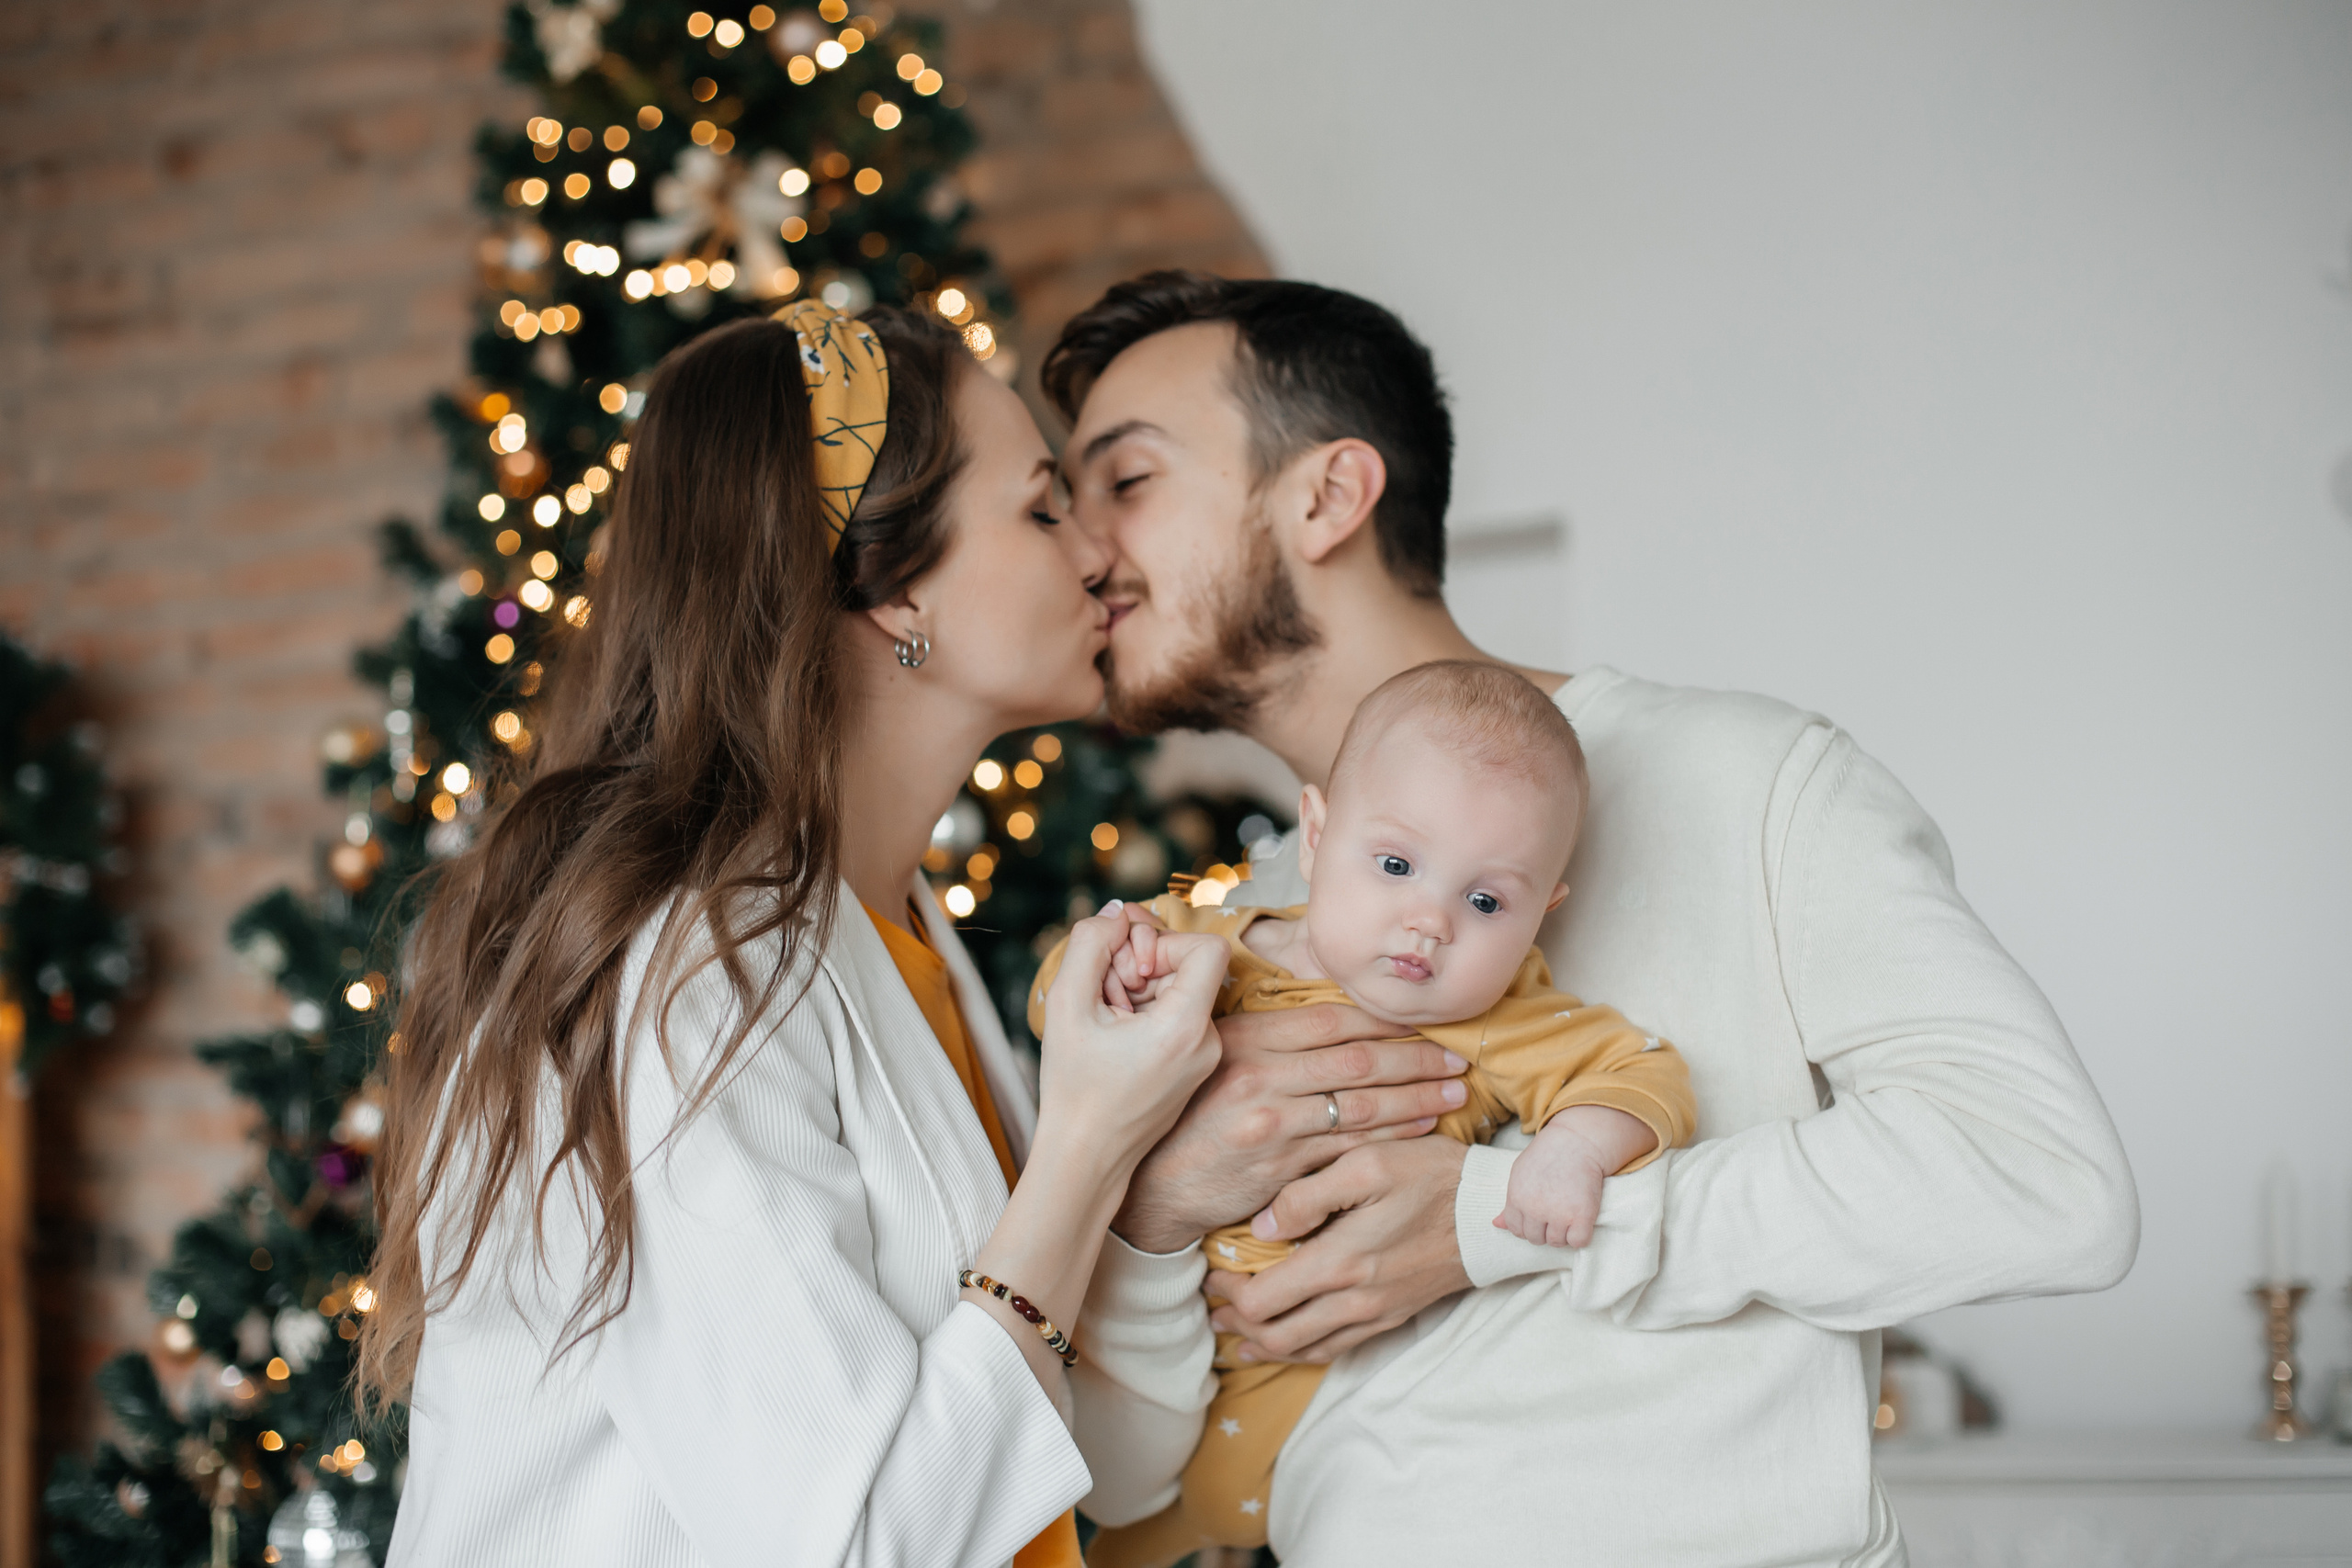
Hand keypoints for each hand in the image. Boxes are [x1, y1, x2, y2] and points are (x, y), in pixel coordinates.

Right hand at [1033, 912, 1226, 1186]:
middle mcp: (1208, 1042)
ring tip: (1106, 1021)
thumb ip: (1090, 944)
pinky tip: (1116, 1037)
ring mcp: (1205, 1057)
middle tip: (1105, 995)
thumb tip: (1117, 913)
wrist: (1086, 1158)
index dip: (1166, 941)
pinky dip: (1146, 1014)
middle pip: (1189, 965)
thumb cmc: (1074, 1088)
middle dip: (1142, 966)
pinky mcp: (1194, 1067)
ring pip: (1181, 990)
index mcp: (1186, 1028)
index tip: (1131, 969)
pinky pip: (1178, 1016)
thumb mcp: (1067, 1004)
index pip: (1208, 947)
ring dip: (1140, 990)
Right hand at [1112, 1004, 1470, 1252]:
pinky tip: (1423, 1129)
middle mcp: (1261, 1079)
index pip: (1330, 1021)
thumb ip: (1269, 1038)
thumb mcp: (1214, 1058)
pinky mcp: (1283, 1169)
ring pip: (1362, 1106)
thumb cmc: (1190, 1115)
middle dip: (1415, 1058)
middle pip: (1357, 1061)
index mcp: (1246, 1041)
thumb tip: (1333, 1017)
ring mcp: (1274, 1126)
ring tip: (1455, 1091)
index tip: (1421, 1020)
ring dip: (1417, 1098)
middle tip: (1457, 1057)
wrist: (1156, 1185)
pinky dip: (1393, 1137)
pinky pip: (1351, 1149)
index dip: (1383, 1019)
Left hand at [1203, 1136, 1471, 1363]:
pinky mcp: (1394, 1315)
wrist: (1496, 1212)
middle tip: (1213, 1305)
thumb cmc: (1433, 1176)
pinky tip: (1288, 1340)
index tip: (1212, 1273)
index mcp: (1341, 1262)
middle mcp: (1355, 1299)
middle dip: (1237, 1324)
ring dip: (1264, 1343)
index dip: (1229, 1294)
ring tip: (1237, 1332)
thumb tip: (1263, 1226)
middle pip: (1276, 1335)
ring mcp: (1377, 1313)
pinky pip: (1336, 1348)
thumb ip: (1308, 1195)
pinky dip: (1302, 1349)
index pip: (1263, 1301)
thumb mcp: (1368, 1163)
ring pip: (1304, 1349)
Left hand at [1495, 1104, 1654, 1247]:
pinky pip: (1578, 1241)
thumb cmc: (1548, 1155)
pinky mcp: (1582, 1216)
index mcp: (1517, 1199)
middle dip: (1545, 1230)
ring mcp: (1559, 1214)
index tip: (1539, 1216)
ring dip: (1563, 1233)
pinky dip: (1581, 1236)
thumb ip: (1511, 1201)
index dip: (1528, 1225)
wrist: (1577, 1140)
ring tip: (1569, 1213)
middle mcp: (1535, 1209)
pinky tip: (1581, 1221)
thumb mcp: (1521, 1173)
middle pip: (1536, 1239)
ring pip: (1556, 1242)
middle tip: (1556, 1213)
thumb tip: (1496, 1224)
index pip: (1516, 1229)